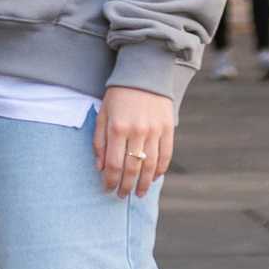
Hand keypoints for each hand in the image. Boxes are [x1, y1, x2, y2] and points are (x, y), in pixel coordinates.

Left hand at [95, 83, 174, 197]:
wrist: (144, 73)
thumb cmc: (118, 95)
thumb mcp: (103, 114)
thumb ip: (100, 141)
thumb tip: (100, 168)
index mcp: (117, 128)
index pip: (114, 164)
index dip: (111, 180)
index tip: (108, 190)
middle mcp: (137, 131)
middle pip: (132, 168)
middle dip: (127, 186)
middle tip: (123, 196)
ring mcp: (154, 130)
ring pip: (151, 165)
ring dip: (145, 183)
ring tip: (140, 193)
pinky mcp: (168, 128)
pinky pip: (166, 154)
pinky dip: (161, 169)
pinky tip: (155, 178)